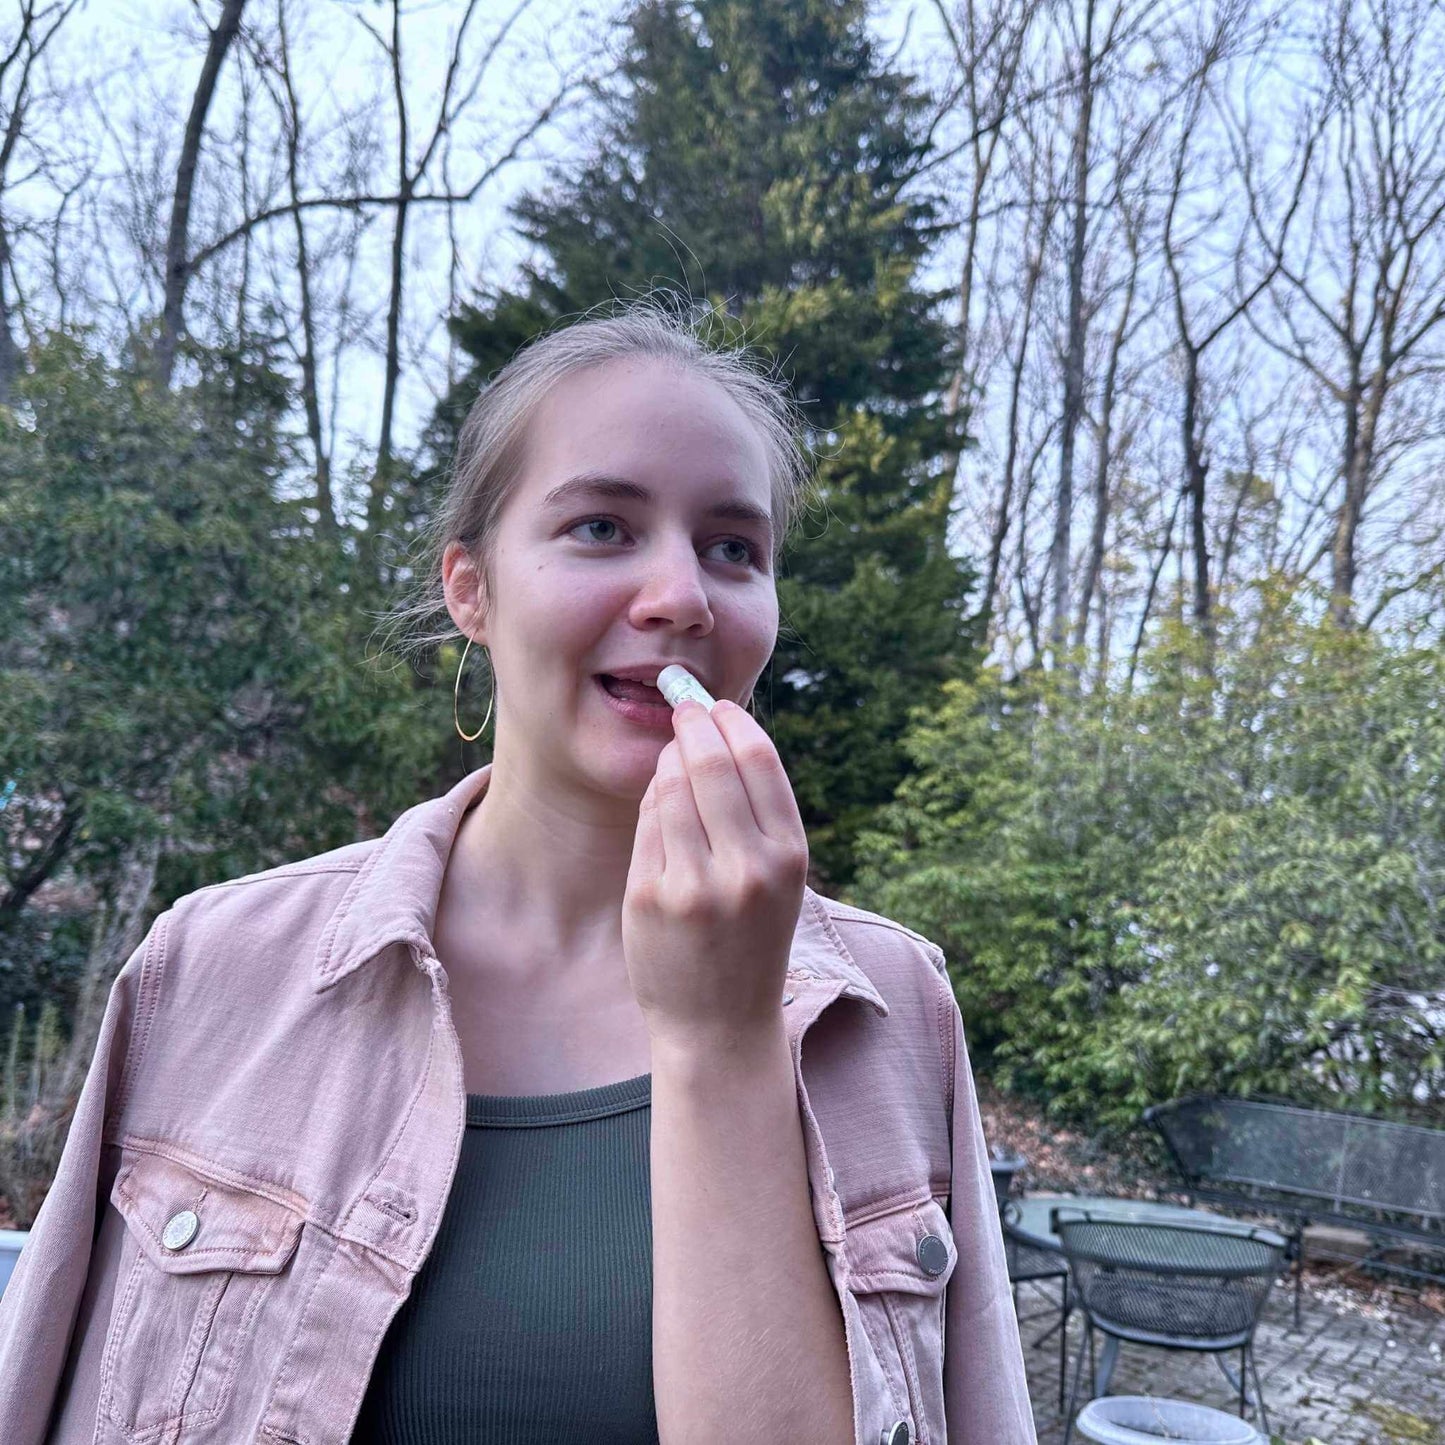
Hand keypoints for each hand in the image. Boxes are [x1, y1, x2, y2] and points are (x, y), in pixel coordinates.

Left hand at [622, 698, 809, 1055]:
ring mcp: (695, 885)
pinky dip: (650, 803)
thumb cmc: (749, 940)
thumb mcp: (776, 879)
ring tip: (671, 756)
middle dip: (692, 724)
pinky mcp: (650, 898)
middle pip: (712, 762)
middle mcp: (747, 868)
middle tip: (682, 708)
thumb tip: (715, 735)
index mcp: (788, 856)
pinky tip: (658, 801)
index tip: (716, 707)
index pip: (759, 760)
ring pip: (671, 787)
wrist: (719, 1025)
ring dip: (667, 760)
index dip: (732, 721)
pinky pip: (646, 825)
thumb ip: (757, 815)